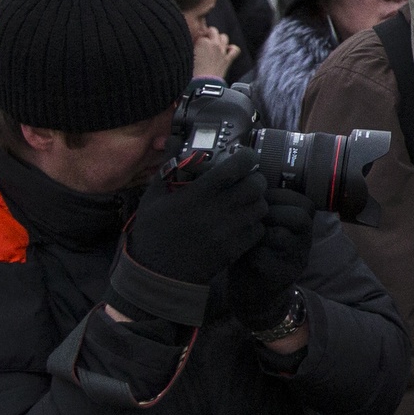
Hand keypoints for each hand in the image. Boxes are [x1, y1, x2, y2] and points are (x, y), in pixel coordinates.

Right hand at [125, 146, 266, 292]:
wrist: (157, 275)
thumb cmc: (152, 233)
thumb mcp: (154, 197)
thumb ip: (168, 167)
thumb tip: (174, 139)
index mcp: (197, 195)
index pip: (236, 167)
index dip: (245, 156)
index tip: (243, 156)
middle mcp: (217, 211)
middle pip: (256, 185)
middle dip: (255, 178)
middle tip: (246, 178)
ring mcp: (229, 232)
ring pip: (261, 207)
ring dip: (256, 200)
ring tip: (244, 200)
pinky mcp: (234, 249)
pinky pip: (258, 230)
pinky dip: (255, 223)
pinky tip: (242, 221)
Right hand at [190, 26, 239, 80]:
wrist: (202, 84)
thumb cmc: (191, 73)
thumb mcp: (187, 57)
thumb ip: (191, 48)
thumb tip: (194, 46)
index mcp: (201, 42)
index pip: (200, 34)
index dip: (198, 38)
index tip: (196, 43)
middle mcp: (213, 44)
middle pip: (213, 31)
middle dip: (209, 33)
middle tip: (205, 39)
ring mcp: (222, 51)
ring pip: (224, 37)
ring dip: (220, 39)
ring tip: (216, 44)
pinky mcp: (228, 59)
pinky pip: (235, 49)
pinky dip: (232, 49)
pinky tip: (228, 50)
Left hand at [227, 178, 315, 332]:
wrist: (254, 294)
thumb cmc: (254, 251)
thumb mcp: (262, 225)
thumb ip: (262, 205)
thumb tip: (245, 173)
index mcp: (302, 225)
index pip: (302, 200)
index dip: (278, 194)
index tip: (257, 196)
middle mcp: (305, 241)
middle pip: (300, 215)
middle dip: (270, 209)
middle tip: (250, 214)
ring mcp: (295, 260)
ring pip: (283, 236)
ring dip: (260, 229)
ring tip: (246, 231)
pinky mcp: (281, 277)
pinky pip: (265, 259)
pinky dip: (249, 251)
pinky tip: (241, 251)